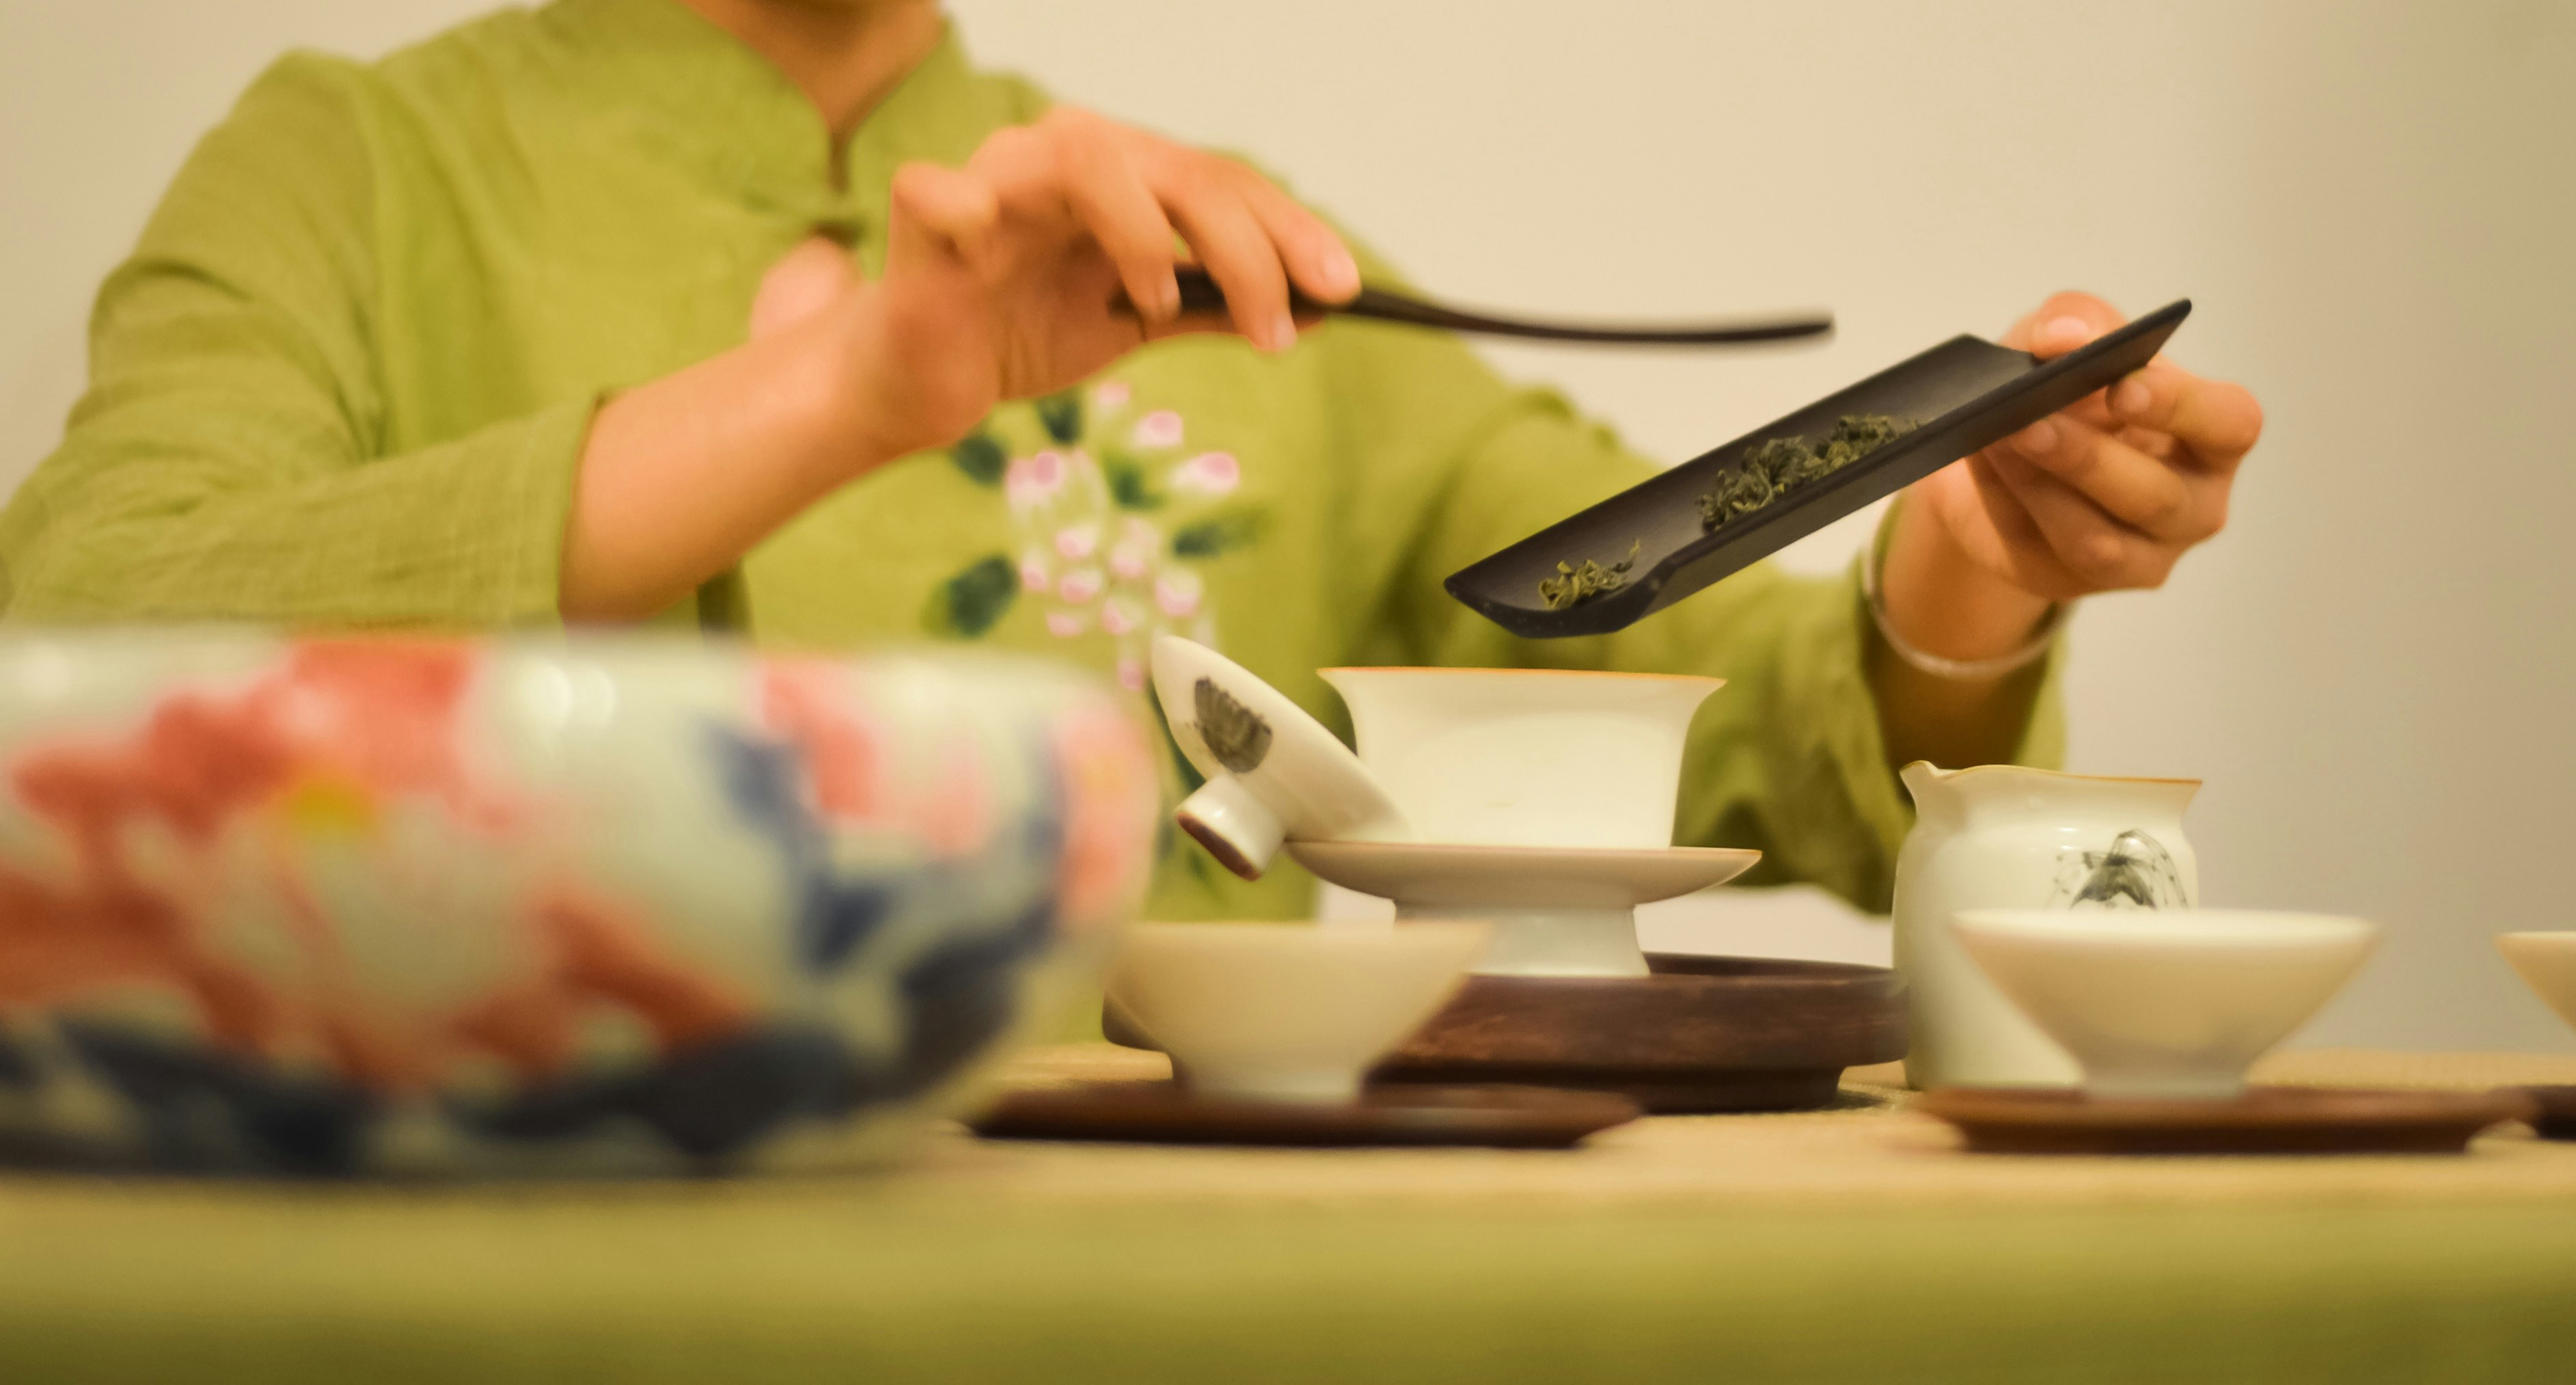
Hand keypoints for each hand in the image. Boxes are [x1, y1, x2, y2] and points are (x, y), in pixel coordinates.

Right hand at [816, 105, 1359, 463]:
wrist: (925, 381)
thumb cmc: (1026, 333)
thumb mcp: (1138, 322)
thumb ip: (1218, 306)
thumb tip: (1321, 308)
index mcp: (1122, 175)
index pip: (1220, 184)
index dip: (1287, 231)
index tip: (1344, 288)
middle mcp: (1063, 157)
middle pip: (1175, 170)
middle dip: (1246, 246)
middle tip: (1280, 325)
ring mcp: (993, 176)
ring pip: (1085, 159)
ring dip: (1141, 233)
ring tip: (1160, 305)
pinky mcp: (923, 210)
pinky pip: (941, 192)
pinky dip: (970, 213)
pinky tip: (994, 255)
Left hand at [1884, 292, 2264, 662]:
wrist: (1997, 448)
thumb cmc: (2062, 388)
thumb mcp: (2066, 337)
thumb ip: (2073, 320)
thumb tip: (2064, 337)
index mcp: (2214, 436)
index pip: (2229, 425)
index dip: (2181, 407)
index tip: (2122, 386)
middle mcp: (2193, 506)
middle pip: (2155, 497)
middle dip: (2087, 457)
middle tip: (2029, 419)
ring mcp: (2141, 556)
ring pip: (2097, 542)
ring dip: (2040, 488)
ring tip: (1994, 441)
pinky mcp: (2076, 583)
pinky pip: (2041, 555)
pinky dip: (2008, 508)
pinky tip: (1986, 470)